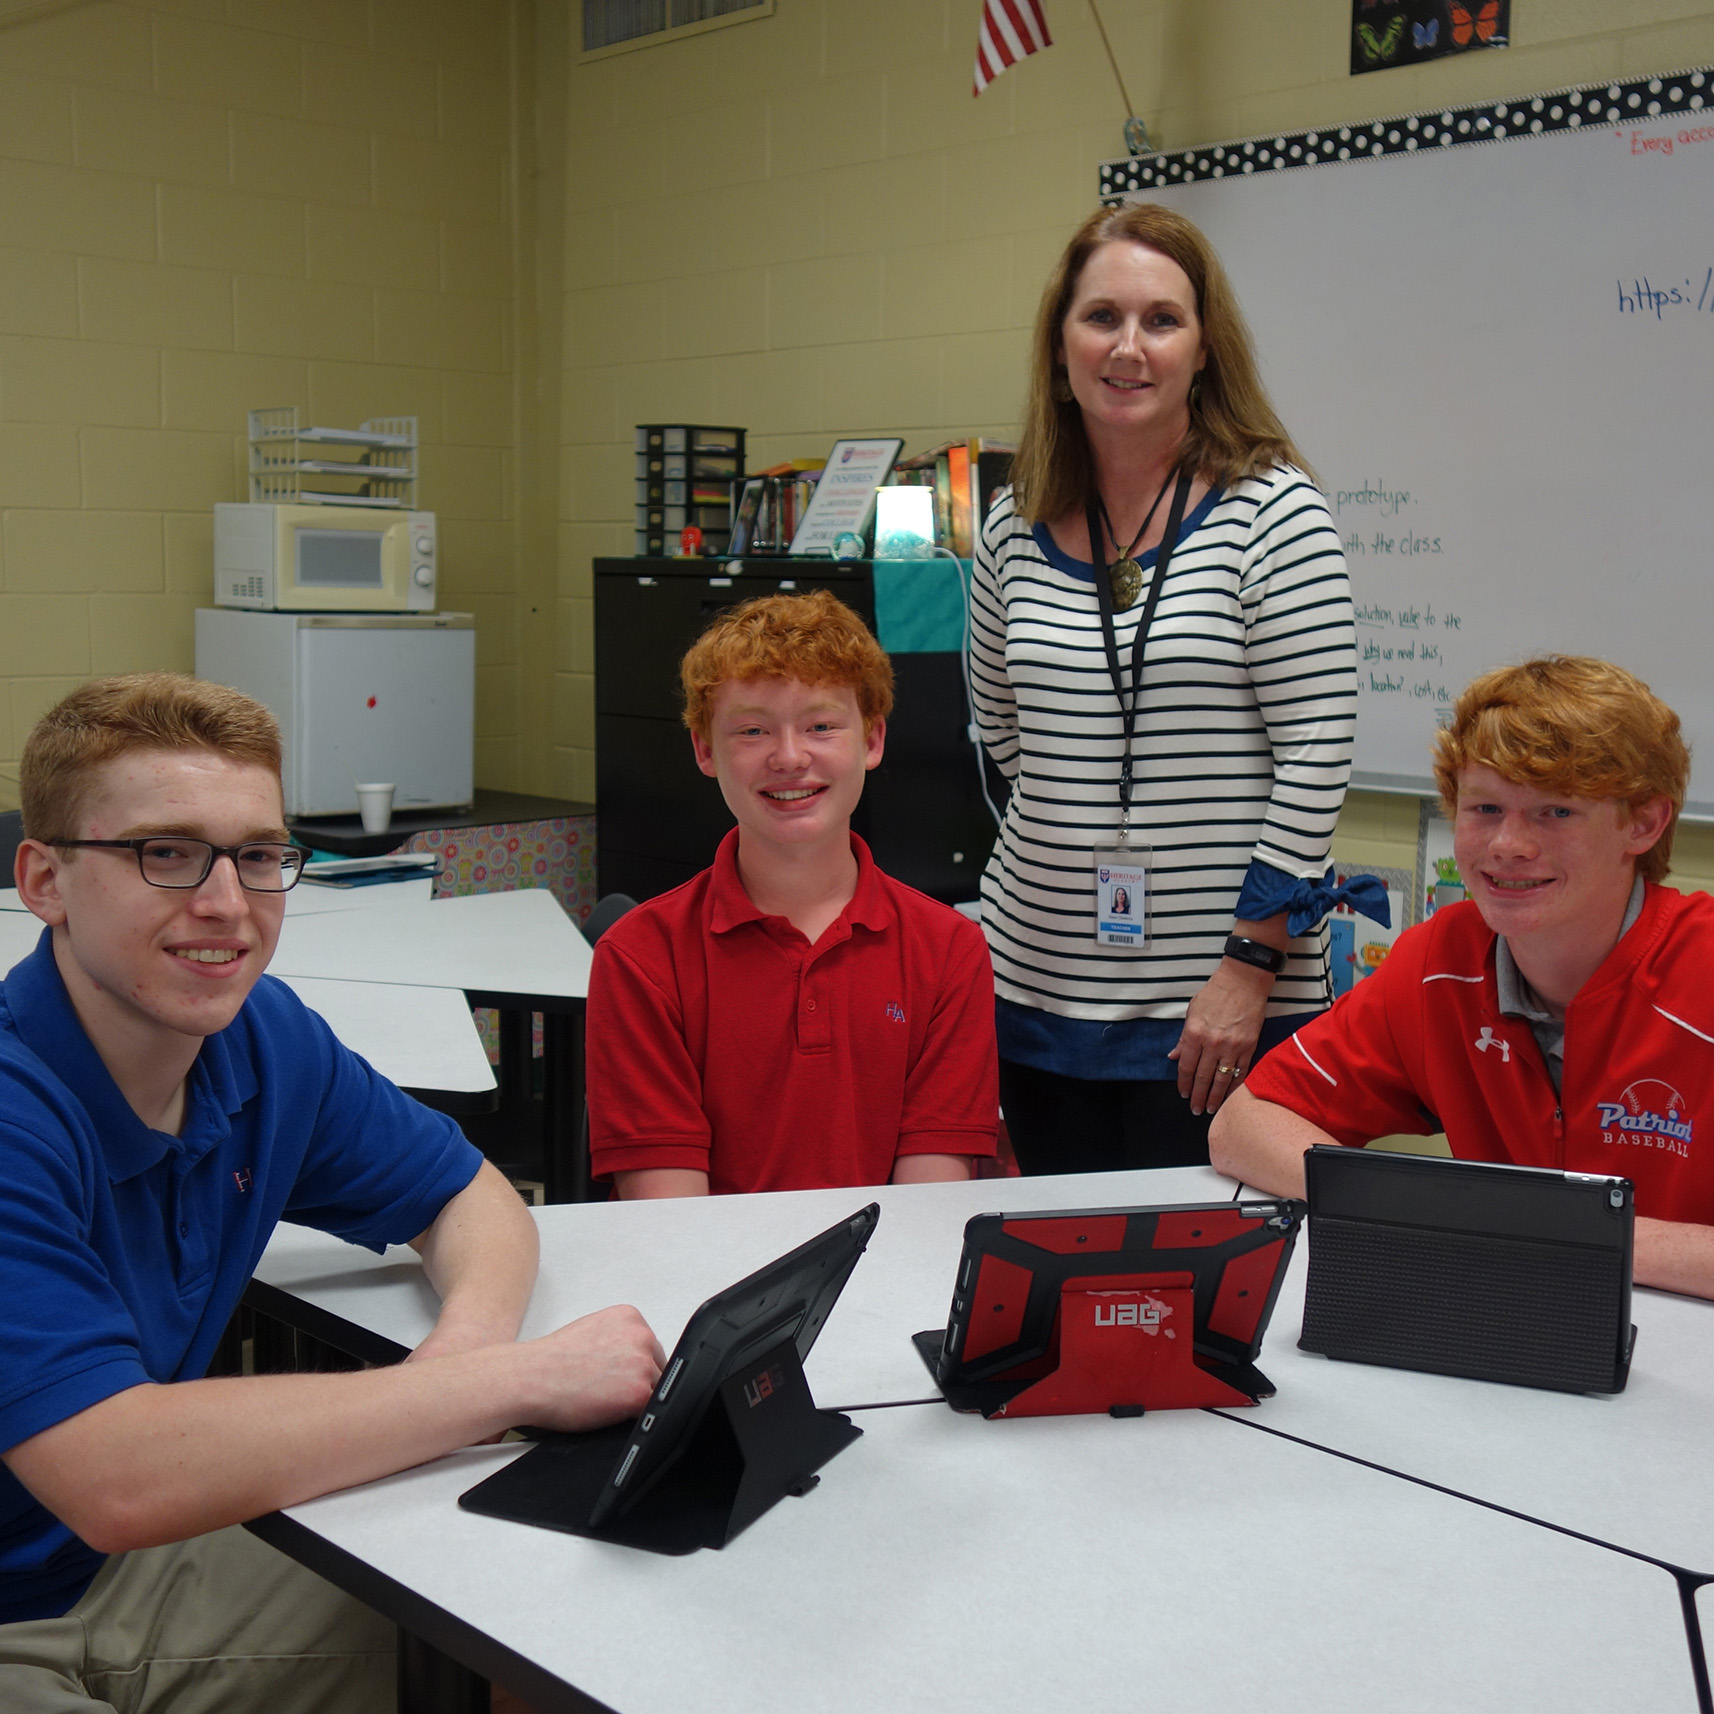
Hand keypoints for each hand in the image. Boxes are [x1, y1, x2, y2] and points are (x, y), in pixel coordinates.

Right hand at [519, 1305, 666, 1432]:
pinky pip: (649, 1411)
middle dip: (639, 1380)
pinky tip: (608, 1411)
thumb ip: (618, 1339)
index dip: (636, 1366)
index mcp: (630, 1317)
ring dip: (636, 1398)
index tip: (623, 1377)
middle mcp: (640, 1335)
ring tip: (604, 1400)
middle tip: (610, 1391)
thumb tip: (633, 1356)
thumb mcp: (592, 1331)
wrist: (530, 1378)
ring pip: (655, 1389)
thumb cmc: (550, 1360)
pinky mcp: (639, 1392)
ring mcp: (642, 1363)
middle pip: (657, 1366)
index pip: (650, 1346)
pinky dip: (632, 1415)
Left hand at [1169, 957, 1272, 1116]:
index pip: (1186, 1066)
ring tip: (1212, 1109)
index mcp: (1195, 1033)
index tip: (1184, 1094)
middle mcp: (1212, 1043)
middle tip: (1196, 1110)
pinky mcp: (1249, 1046)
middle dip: (1199, 1096)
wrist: (1244, 982)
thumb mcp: (1192, 1012)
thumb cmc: (1215, 994)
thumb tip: (1174, 1056)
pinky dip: (1234, 1086)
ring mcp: (1233, 1046)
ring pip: (1222, 1078)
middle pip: (1203, 1077)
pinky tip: (1230, 1096)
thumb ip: (1183, 1038)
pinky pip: (1241, 1071)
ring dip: (1216, 1096)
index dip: (1184, 1083)